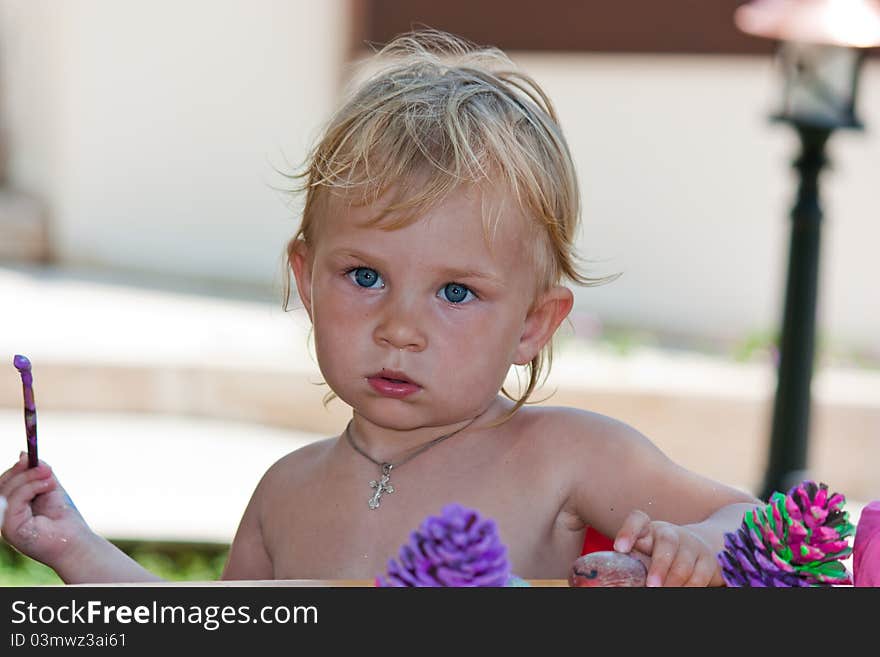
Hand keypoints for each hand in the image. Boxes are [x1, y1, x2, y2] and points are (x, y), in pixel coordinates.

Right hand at [0, 452, 91, 568]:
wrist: (76, 542)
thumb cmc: (65, 519)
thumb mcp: (49, 488)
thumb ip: (38, 473)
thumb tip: (22, 454)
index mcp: (12, 508)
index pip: (3, 484)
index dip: (14, 469)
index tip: (29, 456)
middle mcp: (4, 517)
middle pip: (2, 486)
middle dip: (22, 472)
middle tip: (44, 466)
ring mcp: (5, 524)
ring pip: (7, 492)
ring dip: (29, 479)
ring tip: (49, 476)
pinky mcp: (10, 529)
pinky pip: (13, 502)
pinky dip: (30, 488)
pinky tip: (48, 485)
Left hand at [612, 509, 720, 586]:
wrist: (699, 547)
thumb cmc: (659, 554)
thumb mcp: (644, 553)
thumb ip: (632, 563)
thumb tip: (615, 580)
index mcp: (649, 530)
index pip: (638, 520)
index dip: (628, 531)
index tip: (619, 548)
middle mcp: (670, 534)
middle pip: (666, 542)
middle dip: (659, 565)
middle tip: (651, 585)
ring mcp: (691, 546)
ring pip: (685, 562)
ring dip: (675, 581)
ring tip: (665, 591)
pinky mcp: (708, 560)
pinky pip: (700, 576)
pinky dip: (690, 587)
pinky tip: (681, 591)